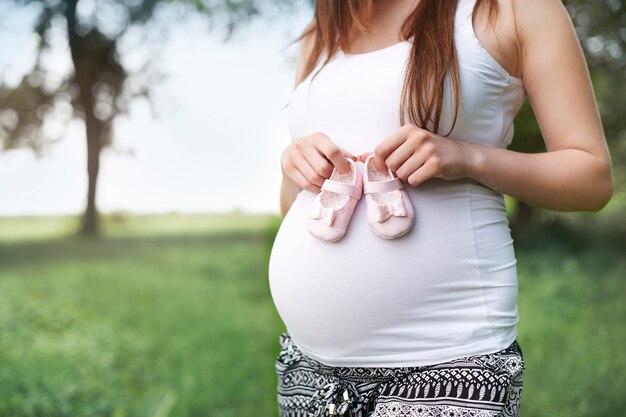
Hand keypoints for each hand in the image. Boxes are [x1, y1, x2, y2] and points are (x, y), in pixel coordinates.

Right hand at [281, 132, 357, 193]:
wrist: (291, 152)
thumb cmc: (315, 150)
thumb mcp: (327, 147)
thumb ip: (340, 153)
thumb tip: (354, 159)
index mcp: (317, 138)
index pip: (332, 151)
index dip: (342, 164)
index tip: (346, 171)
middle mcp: (304, 145)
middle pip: (323, 168)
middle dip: (332, 177)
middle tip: (336, 179)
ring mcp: (294, 156)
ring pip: (314, 178)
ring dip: (324, 184)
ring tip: (328, 183)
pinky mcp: (288, 168)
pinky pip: (306, 184)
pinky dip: (315, 188)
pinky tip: (320, 187)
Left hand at [357, 123, 471, 186]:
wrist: (462, 156)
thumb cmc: (431, 150)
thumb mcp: (408, 144)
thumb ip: (385, 150)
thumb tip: (360, 157)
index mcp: (407, 130)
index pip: (380, 150)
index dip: (379, 164)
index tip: (386, 168)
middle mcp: (417, 137)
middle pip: (390, 164)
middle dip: (396, 171)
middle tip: (408, 167)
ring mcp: (428, 149)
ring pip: (402, 174)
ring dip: (407, 177)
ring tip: (418, 169)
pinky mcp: (436, 164)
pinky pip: (414, 180)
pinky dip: (417, 181)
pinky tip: (425, 174)